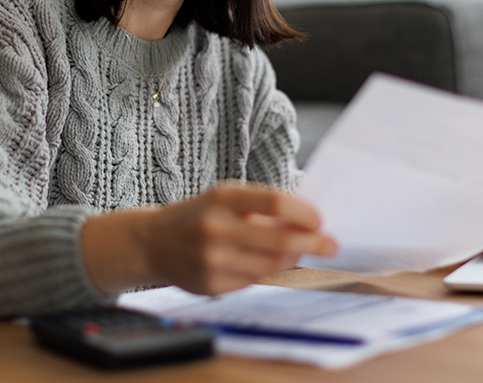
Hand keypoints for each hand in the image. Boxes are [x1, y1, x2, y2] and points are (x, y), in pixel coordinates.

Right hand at [82, 182, 337, 295]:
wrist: (152, 242)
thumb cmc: (200, 216)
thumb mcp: (225, 199)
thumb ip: (262, 209)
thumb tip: (310, 225)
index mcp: (222, 198)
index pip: (275, 202)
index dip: (304, 213)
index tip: (320, 220)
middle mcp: (215, 227)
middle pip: (280, 241)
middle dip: (313, 244)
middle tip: (331, 245)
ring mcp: (212, 259)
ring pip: (272, 266)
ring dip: (292, 260)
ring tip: (298, 253)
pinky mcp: (211, 285)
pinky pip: (254, 281)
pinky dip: (266, 273)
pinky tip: (262, 264)